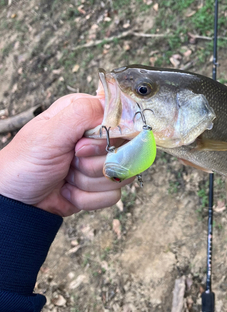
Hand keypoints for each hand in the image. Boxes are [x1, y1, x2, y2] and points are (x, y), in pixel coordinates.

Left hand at [0, 94, 132, 216]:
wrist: (17, 202)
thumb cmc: (25, 164)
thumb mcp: (48, 133)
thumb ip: (81, 113)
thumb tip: (113, 109)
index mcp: (85, 114)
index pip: (121, 118)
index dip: (107, 137)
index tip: (81, 147)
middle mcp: (97, 135)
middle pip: (124, 149)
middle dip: (93, 164)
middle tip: (70, 161)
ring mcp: (101, 160)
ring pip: (120, 174)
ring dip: (88, 182)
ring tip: (67, 176)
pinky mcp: (102, 184)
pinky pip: (113, 195)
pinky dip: (87, 198)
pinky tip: (70, 190)